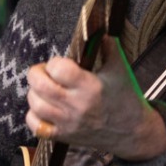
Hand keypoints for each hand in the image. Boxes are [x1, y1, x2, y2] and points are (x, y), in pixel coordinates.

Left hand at [26, 37, 165, 159]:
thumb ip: (109, 47)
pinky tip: (44, 107)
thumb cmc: (125, 97)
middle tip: (45, 72)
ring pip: (35, 104)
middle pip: (40, 86)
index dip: (55, 62)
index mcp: (91, 87)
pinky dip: (34, 114)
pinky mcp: (63, 136)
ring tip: (45, 89)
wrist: (132, 132)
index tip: (62, 64)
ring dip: (35, 92)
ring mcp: (68, 123)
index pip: (59, 69)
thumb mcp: (121, 70)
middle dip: (37, 73)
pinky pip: (35, 125)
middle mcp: (77, 106)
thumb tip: (97, 28)